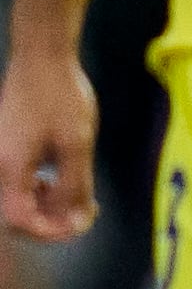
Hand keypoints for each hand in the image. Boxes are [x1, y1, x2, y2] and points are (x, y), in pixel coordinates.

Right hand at [0, 44, 99, 241]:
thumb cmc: (61, 94)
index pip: (20, 220)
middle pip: (18, 216)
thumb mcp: (77, 144)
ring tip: (81, 198)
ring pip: (20, 201)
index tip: (80, 224)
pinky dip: (43, 192)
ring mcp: (0, 156)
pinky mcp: (7, 149)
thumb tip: (74, 220)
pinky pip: (20, 184)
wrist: (42, 56)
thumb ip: (74, 186)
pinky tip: (63, 181)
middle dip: (53, 222)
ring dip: (51, 208)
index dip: (51, 232)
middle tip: (86, 213)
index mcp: (10, 165)